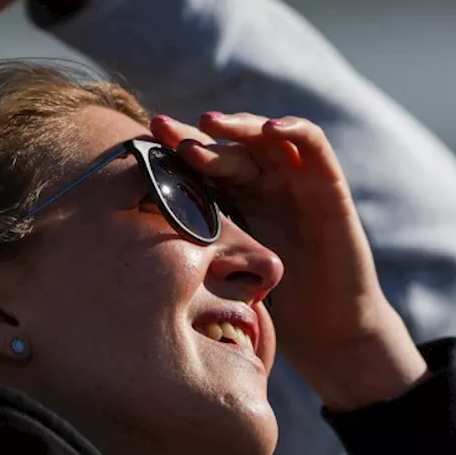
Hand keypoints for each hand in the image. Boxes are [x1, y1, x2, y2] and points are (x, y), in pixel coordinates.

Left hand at [152, 113, 428, 409]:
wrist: (326, 330)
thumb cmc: (274, 307)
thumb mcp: (222, 272)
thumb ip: (192, 249)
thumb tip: (127, 246)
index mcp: (235, 200)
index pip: (201, 165)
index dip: (173, 151)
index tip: (141, 145)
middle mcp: (263, 184)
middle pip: (226, 145)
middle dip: (193, 134)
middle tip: (162, 128)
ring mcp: (295, 180)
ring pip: (264, 136)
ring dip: (238, 126)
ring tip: (210, 124)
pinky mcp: (328, 184)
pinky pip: (313, 143)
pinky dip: (293, 129)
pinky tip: (270, 129)